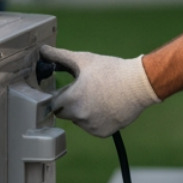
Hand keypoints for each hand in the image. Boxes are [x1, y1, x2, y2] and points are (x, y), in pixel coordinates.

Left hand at [43, 45, 158, 137]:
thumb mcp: (84, 59)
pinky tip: (106, 107)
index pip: (53, 102)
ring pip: (79, 121)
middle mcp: (79, 116)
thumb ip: (59, 56)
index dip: (60, 94)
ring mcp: (91, 126)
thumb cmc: (111, 70)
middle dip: (70, 103)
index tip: (70, 89)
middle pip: (64, 113)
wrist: (139, 84)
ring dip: (83, 112)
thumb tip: (42, 50)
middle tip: (86, 91)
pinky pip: (92, 127)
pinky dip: (96, 120)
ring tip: (98, 97)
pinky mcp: (102, 132)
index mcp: (71, 99)